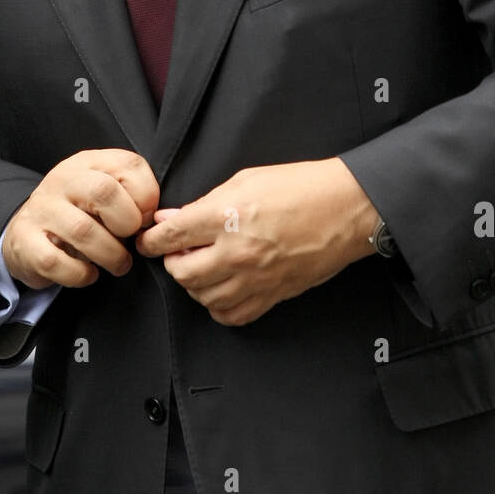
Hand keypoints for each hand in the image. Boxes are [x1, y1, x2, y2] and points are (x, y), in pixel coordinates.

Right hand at [3, 149, 159, 290]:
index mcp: (89, 163)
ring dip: (111, 255)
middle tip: (130, 239)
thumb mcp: (104, 193)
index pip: (128, 165)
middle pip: (104, 191)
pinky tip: (89, 273)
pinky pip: (56, 261)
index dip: (147, 196)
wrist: (26, 233)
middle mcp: (62, 180)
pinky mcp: (25, 240)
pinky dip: (80, 274)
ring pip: (83, 231)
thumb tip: (149, 218)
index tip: (145, 218)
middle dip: (127, 222)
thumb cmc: (78, 214)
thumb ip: (131, 195)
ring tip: (119, 263)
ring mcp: (41, 209)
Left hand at [136, 158, 378, 324]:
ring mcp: (255, 278)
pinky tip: (222, 288)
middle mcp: (237, 252)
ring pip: (202, 296)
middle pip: (181, 272)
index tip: (148, 240)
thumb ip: (204, 202)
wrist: (346, 208)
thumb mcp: (246, 179)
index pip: (171, 236)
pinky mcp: (272, 295)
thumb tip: (172, 219)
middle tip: (179, 250)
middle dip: (172, 261)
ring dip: (194, 283)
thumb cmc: (302, 187)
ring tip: (202, 266)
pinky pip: (231, 315)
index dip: (151, 239)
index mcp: (226, 216)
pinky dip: (218, 306)